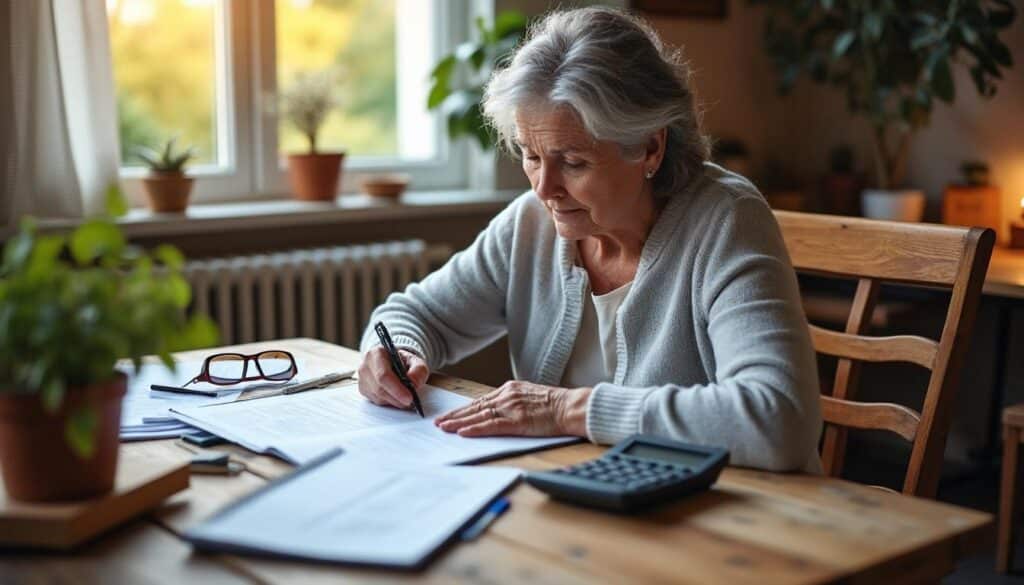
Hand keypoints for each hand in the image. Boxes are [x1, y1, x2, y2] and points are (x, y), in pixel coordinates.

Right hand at [357, 346, 429, 408]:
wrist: (393, 362)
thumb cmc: (403, 362)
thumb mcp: (416, 362)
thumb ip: (418, 371)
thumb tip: (414, 383)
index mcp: (376, 353)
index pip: (383, 375)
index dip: (397, 389)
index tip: (409, 398)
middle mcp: (365, 366)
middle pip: (379, 388)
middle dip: (397, 398)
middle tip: (411, 402)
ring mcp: (362, 379)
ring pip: (378, 397)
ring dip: (394, 401)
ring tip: (405, 397)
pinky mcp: (362, 390)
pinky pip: (376, 401)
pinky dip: (389, 402)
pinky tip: (396, 396)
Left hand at [435, 381, 590, 437]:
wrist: (571, 407)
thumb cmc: (555, 404)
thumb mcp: (529, 396)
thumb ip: (512, 401)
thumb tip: (498, 411)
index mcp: (509, 389)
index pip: (480, 401)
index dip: (463, 409)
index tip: (449, 415)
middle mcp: (506, 396)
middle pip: (475, 407)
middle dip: (454, 415)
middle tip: (437, 422)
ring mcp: (511, 408)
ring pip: (478, 416)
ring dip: (459, 422)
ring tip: (443, 428)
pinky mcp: (517, 421)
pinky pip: (491, 426)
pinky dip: (475, 429)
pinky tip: (462, 432)